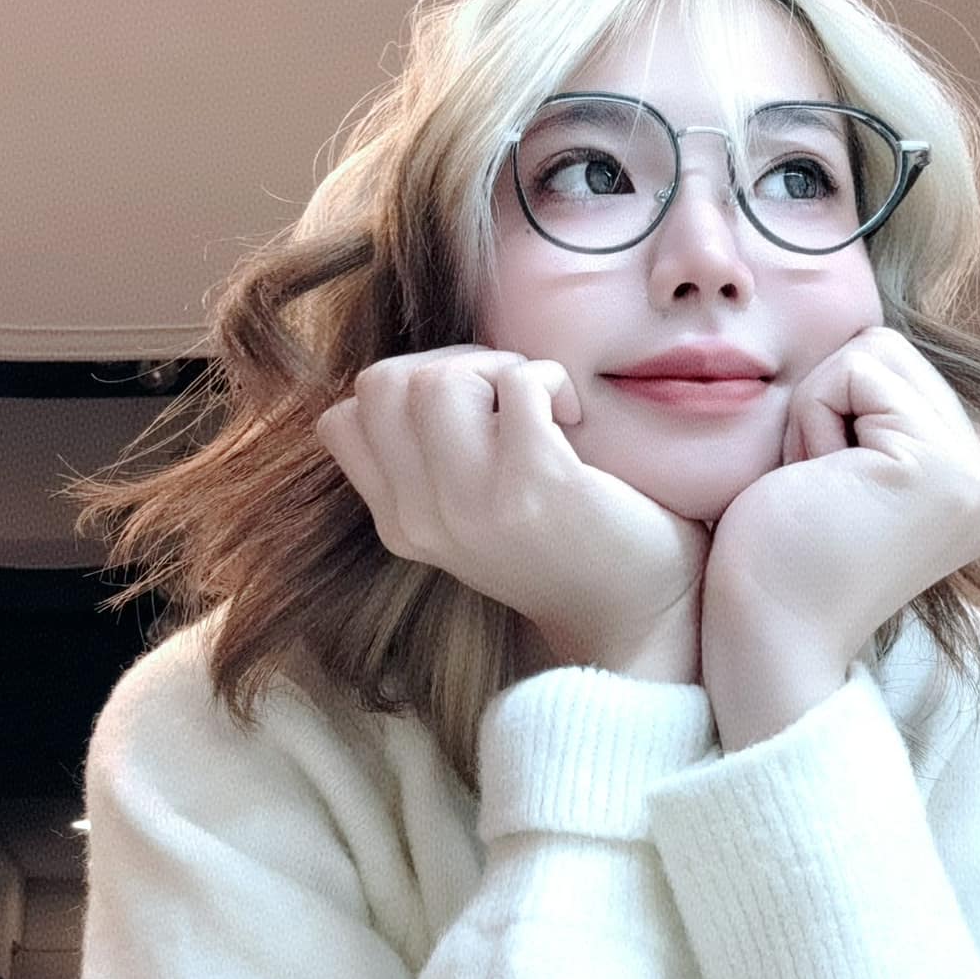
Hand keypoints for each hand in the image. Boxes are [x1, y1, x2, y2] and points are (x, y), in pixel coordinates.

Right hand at [315, 345, 709, 679]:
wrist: (635, 614)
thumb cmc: (563, 545)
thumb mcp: (469, 516)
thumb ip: (430, 463)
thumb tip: (422, 369)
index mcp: (400, 525)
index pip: (344, 420)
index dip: (404, 387)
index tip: (465, 407)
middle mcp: (423, 520)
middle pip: (382, 386)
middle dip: (447, 364)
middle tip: (503, 395)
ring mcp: (475, 503)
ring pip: (436, 380)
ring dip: (496, 367)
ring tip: (537, 403)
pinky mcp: (536, 482)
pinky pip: (518, 382)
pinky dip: (549, 378)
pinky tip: (573, 415)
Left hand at [701, 324, 979, 685]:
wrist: (765, 637)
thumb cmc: (777, 558)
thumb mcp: (849, 466)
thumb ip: (881, 416)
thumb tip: (868, 345)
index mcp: (978, 488)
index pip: (897, 369)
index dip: (835, 413)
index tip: (825, 494)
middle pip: (889, 350)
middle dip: (829, 406)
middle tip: (817, 490)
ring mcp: (975, 475)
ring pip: (872, 353)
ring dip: (818, 412)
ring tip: (819, 489)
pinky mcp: (940, 466)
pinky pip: (856, 370)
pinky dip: (813, 417)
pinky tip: (817, 487)